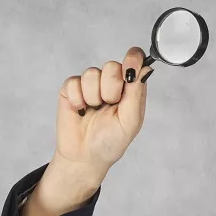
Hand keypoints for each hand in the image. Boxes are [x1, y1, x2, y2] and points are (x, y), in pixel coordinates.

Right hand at [33, 46, 154, 215]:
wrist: (85, 156)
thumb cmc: (111, 141)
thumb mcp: (131, 120)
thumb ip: (137, 92)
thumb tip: (144, 68)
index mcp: (130, 88)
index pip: (135, 60)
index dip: (133, 59)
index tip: (128, 72)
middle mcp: (111, 82)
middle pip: (112, 66)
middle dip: (110, 89)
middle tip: (108, 106)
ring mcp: (90, 84)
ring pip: (92, 73)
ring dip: (93, 97)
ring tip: (94, 111)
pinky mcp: (71, 89)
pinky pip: (73, 82)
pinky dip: (77, 99)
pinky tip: (80, 110)